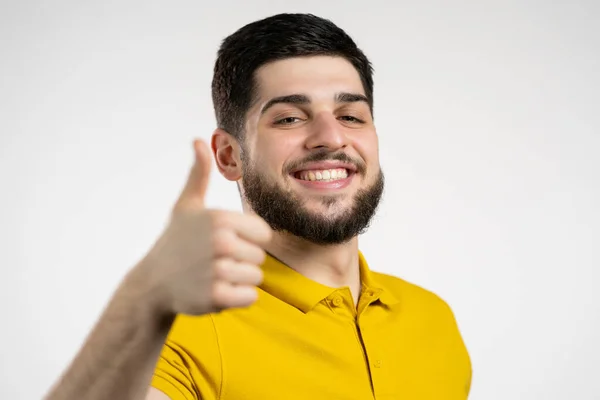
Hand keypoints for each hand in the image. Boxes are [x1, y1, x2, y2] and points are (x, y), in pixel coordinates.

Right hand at [134, 139, 271, 316]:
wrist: (152, 283)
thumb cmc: (175, 241)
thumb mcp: (186, 205)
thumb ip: (198, 174)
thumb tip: (197, 140)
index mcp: (220, 218)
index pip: (263, 232)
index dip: (247, 239)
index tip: (224, 241)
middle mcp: (220, 242)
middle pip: (260, 256)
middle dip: (241, 261)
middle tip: (213, 261)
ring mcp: (217, 271)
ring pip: (256, 278)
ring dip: (238, 281)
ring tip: (212, 276)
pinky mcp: (215, 298)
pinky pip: (250, 297)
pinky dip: (237, 298)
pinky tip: (216, 291)